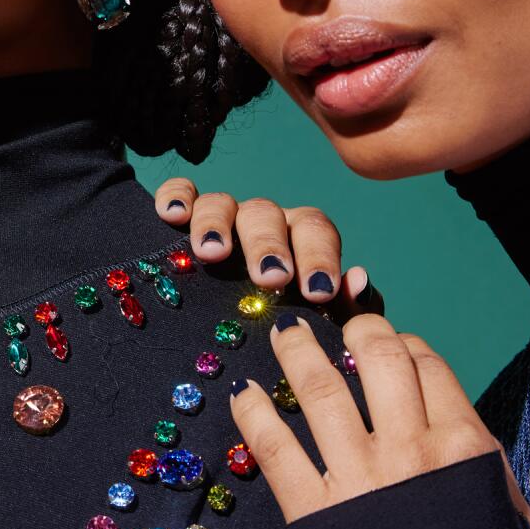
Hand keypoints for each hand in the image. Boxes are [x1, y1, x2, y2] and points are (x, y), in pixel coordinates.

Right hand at [152, 178, 378, 315]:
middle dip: (267, 245)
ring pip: (222, 203)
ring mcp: (226, 217)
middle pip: (266, 215)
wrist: (240, 336)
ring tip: (211, 254)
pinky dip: (176, 196)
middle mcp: (265, 222)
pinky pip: (182, 192)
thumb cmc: (289, 324)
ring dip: (216, 225)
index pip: (315, 231)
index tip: (317, 292)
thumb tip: (358, 282)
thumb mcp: (323, 322)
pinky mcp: (189, 215)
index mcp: (302, 240)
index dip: (318, 257)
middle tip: (268, 278)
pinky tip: (171, 216)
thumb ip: (348, 307)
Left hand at [229, 312, 529, 528]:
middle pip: (377, 360)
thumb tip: (461, 426)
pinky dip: (256, 414)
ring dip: (299, 352)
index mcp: (463, 444)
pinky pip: (277, 447)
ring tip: (285, 333)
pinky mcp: (317, 511)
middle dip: (357, 330)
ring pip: (322, 390)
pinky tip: (245, 394)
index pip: (428, 364)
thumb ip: (485, 461)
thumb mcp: (510, 512)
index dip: (403, 341)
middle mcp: (410, 449)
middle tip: (337, 320)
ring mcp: (360, 477)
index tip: (386, 339)